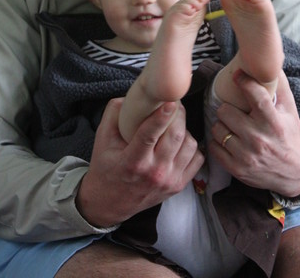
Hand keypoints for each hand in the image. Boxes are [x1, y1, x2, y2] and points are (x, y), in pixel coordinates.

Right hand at [76, 98, 204, 227]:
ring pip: (190, 145)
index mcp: (132, 162)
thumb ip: (113, 114)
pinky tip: (179, 141)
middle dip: (178, 114)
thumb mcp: (102, 140)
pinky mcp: (179, 186)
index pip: (150, 135)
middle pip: (175, 136)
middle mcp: (154, 173)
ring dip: (184, 129)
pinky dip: (191, 146)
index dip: (161, 117)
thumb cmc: (106, 168)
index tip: (170, 100)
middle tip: (173, 103)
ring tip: (173, 124)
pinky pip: (197, 158)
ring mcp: (169, 181)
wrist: (109, 203)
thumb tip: (129, 95)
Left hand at [209, 70, 299, 196]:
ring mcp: (246, 155)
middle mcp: (259, 139)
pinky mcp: (237, 169)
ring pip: (217, 129)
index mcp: (273, 122)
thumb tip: (270, 62)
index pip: (255, 96)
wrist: (296, 174)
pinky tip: (228, 140)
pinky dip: (218, 142)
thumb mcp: (290, 111)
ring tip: (231, 126)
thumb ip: (280, 86)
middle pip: (225, 111)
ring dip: (222, 125)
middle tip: (234, 111)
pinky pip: (214, 147)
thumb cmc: (290, 136)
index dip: (243, 82)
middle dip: (228, 109)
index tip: (237, 76)